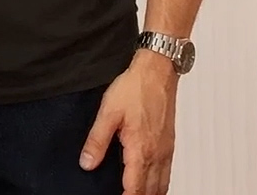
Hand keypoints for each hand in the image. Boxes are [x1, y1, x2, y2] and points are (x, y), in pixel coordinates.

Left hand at [80, 50, 177, 194]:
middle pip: (150, 191)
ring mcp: (166, 151)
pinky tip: (151, 181)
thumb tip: (87, 162)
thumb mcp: (108, 113)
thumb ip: (97, 140)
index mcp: (140, 151)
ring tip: (136, 194)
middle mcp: (157, 155)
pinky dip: (160, 183)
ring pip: (161, 185)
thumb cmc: (135, 88)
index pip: (134, 188)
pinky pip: (167, 173)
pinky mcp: (169, 144)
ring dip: (150, 193)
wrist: (157, 73)